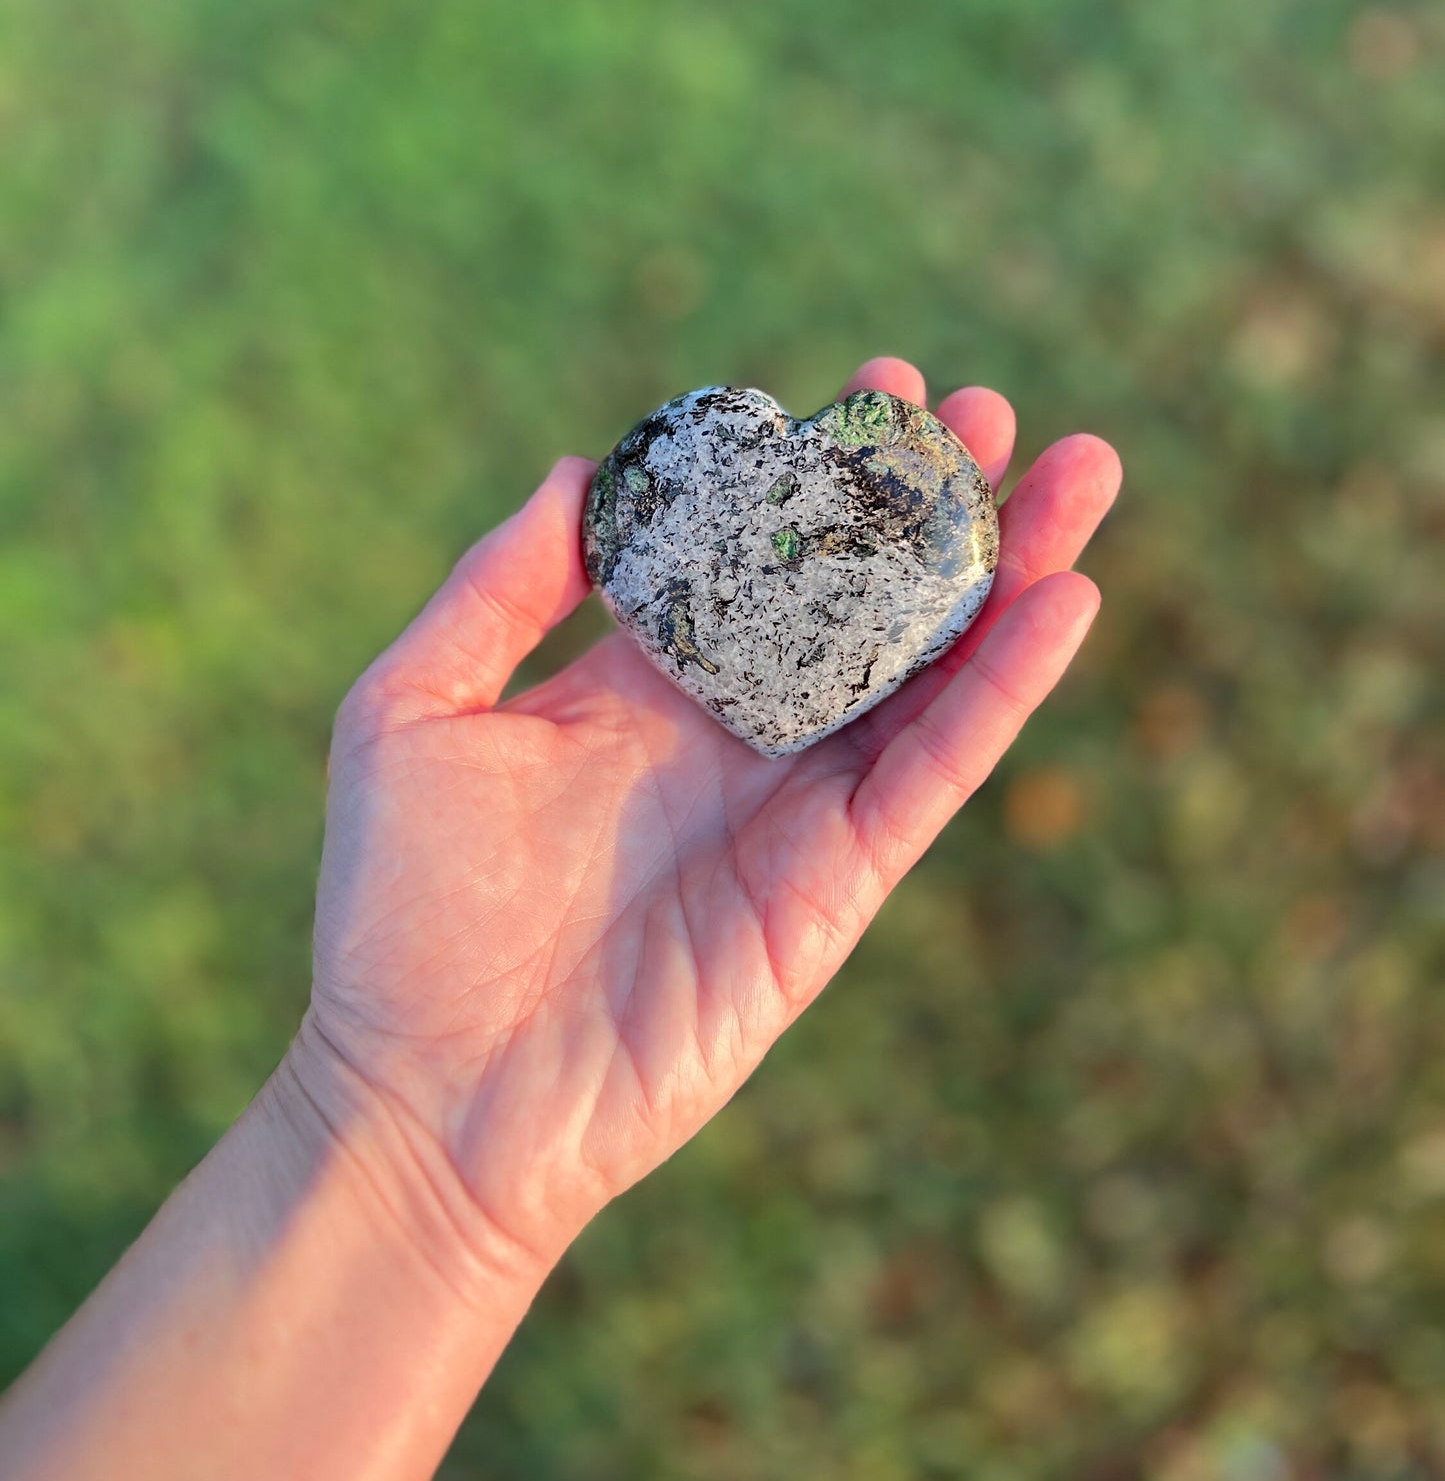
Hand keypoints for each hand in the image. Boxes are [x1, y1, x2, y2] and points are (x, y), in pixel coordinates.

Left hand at [301, 358, 1120, 1284]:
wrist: (432, 1095)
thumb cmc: (398, 912)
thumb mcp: (413, 712)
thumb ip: (495, 590)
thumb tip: (579, 471)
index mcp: (641, 684)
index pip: (756, 553)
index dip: (820, 473)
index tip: (878, 385)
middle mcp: (733, 735)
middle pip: (860, 599)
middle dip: (930, 507)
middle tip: (990, 415)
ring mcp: (793, 809)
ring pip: (925, 672)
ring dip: (1004, 575)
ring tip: (1081, 473)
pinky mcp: (834, 886)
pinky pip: (933, 771)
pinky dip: (1001, 691)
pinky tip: (1061, 604)